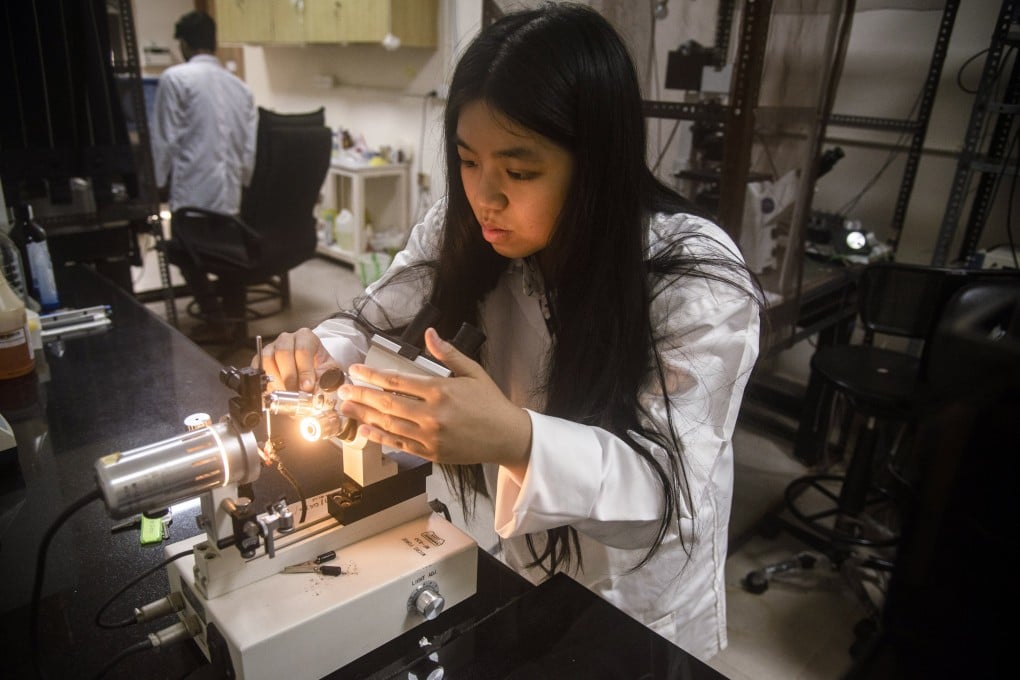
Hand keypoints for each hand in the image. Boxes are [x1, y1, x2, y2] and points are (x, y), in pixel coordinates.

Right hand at [253, 328, 340, 391]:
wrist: (311, 367)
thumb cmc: (320, 367)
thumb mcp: (328, 372)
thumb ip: (325, 380)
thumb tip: (318, 390)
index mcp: (306, 337)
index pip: (303, 350)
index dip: (304, 370)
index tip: (307, 387)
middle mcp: (287, 339)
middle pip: (283, 353)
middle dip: (289, 376)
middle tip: (295, 392)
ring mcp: (272, 347)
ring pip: (267, 359)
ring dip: (276, 380)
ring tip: (286, 392)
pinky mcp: (260, 358)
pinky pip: (258, 368)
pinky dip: (265, 381)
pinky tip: (276, 390)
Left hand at [338, 328, 531, 474]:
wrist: (506, 437)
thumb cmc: (490, 403)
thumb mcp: (473, 372)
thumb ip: (448, 354)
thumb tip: (430, 334)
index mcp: (441, 391)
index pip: (397, 381)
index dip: (372, 375)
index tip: (356, 370)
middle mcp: (432, 415)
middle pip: (387, 404)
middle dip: (360, 396)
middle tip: (341, 391)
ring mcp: (430, 437)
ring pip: (389, 425)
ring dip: (363, 417)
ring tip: (345, 409)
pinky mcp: (431, 453)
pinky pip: (399, 445)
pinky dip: (380, 438)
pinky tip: (365, 431)